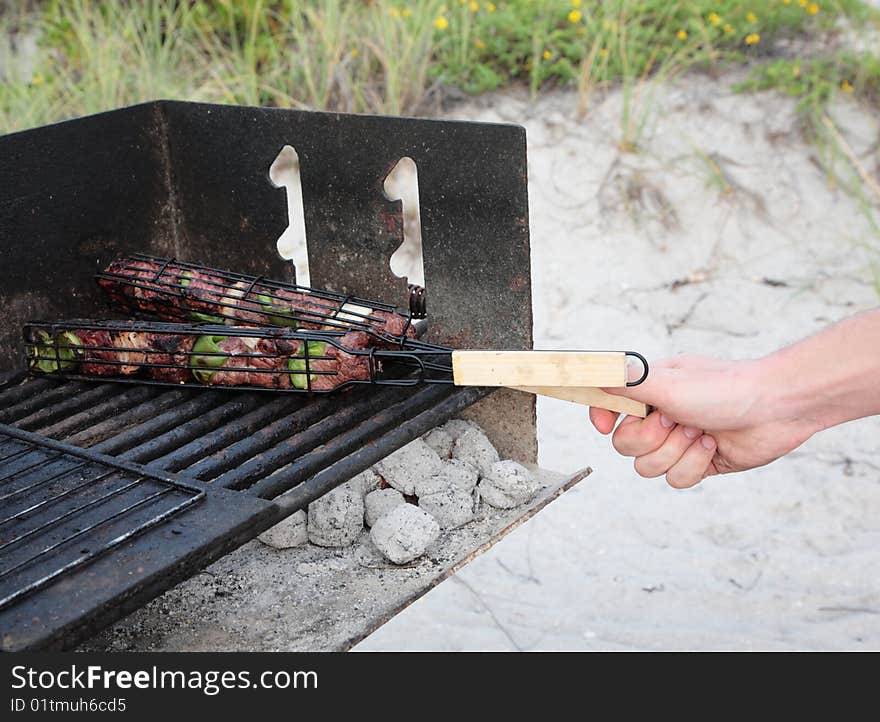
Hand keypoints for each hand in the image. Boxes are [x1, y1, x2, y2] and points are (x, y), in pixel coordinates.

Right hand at [589, 354, 820, 488]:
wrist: (775, 408)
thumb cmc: (724, 387)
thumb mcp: (668, 381)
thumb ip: (627, 381)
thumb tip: (595, 370)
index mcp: (650, 390)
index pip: (608, 405)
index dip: (601, 417)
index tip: (605, 425)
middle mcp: (661, 415)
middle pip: (624, 446)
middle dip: (651, 439)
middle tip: (676, 421)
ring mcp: (680, 441)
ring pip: (648, 468)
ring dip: (676, 452)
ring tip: (700, 432)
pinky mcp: (699, 463)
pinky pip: (676, 480)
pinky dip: (695, 465)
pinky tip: (714, 447)